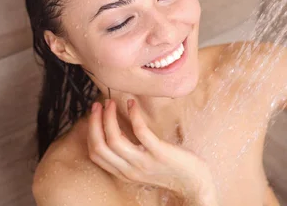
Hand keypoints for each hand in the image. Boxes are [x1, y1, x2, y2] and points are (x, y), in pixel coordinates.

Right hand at [87, 98, 217, 203]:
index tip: (94, 114)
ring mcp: (144, 162)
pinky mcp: (159, 153)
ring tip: (111, 103)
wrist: (195, 183)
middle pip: (100, 146)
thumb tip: (116, 128)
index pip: (96, 154)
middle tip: (98, 105)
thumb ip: (129, 153)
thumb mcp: (143, 164)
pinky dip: (134, 115)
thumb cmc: (171, 169)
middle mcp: (130, 169)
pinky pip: (140, 132)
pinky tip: (133, 104)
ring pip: (114, 139)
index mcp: (124, 172)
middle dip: (95, 122)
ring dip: (109, 117)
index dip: (91, 132)